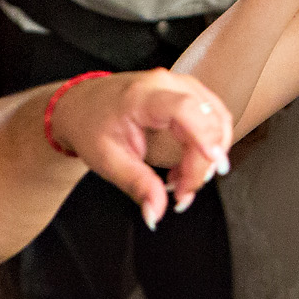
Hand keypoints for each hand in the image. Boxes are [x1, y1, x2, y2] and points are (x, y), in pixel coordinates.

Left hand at [47, 68, 232, 229]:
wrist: (81, 104)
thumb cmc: (92, 127)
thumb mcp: (108, 161)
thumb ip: (136, 185)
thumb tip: (155, 214)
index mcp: (142, 97)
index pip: (184, 109)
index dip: (204, 134)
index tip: (214, 163)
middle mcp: (168, 84)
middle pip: (207, 120)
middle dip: (204, 162)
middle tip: (182, 194)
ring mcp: (182, 84)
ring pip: (217, 119)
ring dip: (209, 156)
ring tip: (182, 181)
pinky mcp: (189, 92)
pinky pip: (213, 118)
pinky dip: (208, 145)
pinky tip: (186, 165)